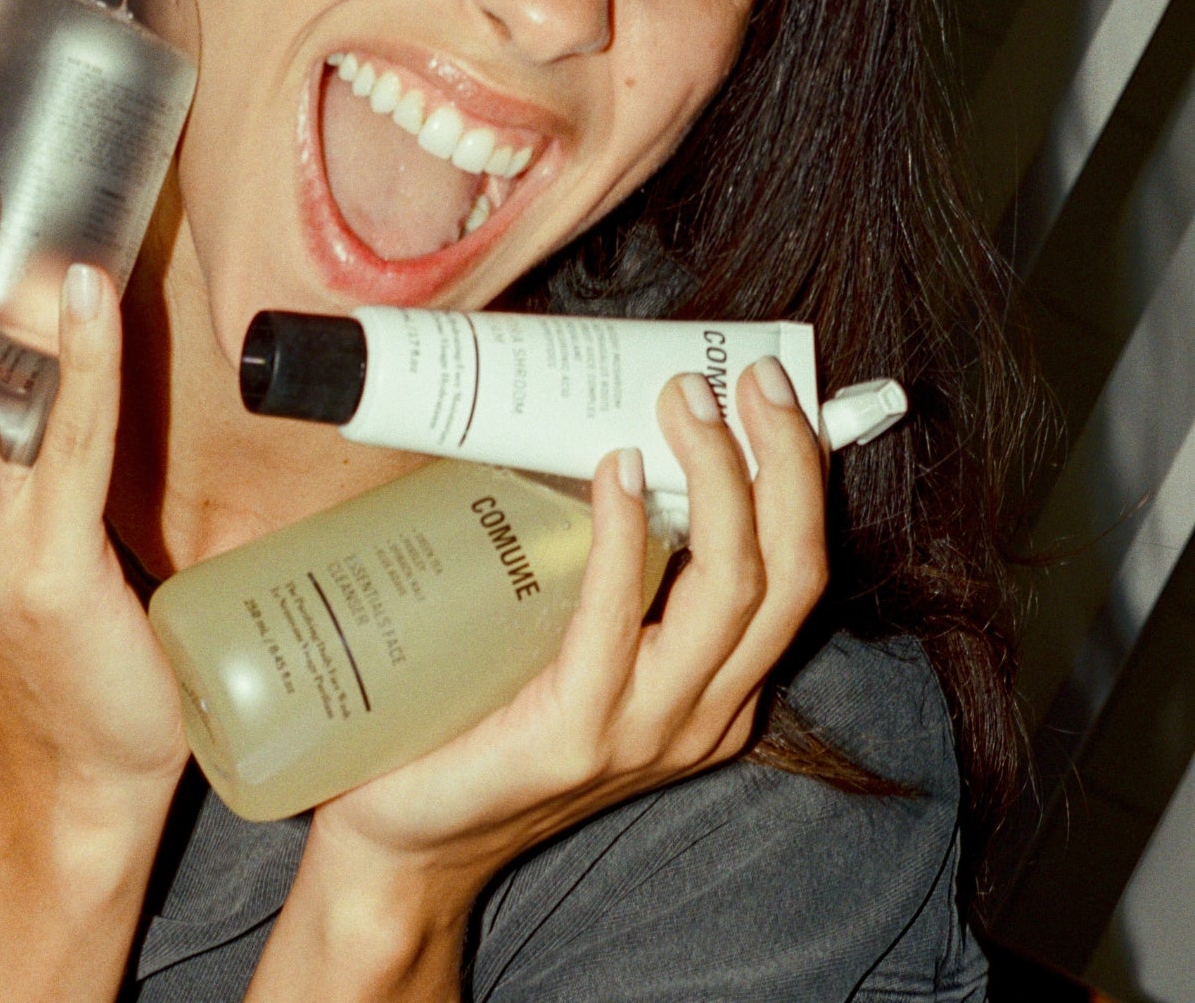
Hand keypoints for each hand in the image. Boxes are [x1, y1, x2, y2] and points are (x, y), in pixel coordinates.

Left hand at [272, 359, 826, 964]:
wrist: (407, 832)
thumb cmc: (484, 708)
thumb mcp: (569, 625)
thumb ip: (598, 551)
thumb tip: (589, 418)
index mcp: (716, 683)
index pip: (795, 570)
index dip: (802, 474)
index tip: (773, 388)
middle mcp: (705, 710)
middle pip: (790, 573)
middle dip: (786, 461)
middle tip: (746, 377)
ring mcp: (647, 729)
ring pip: (732, 591)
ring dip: (718, 479)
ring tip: (682, 400)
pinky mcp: (577, 736)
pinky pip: (620, 621)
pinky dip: (628, 538)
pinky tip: (616, 474)